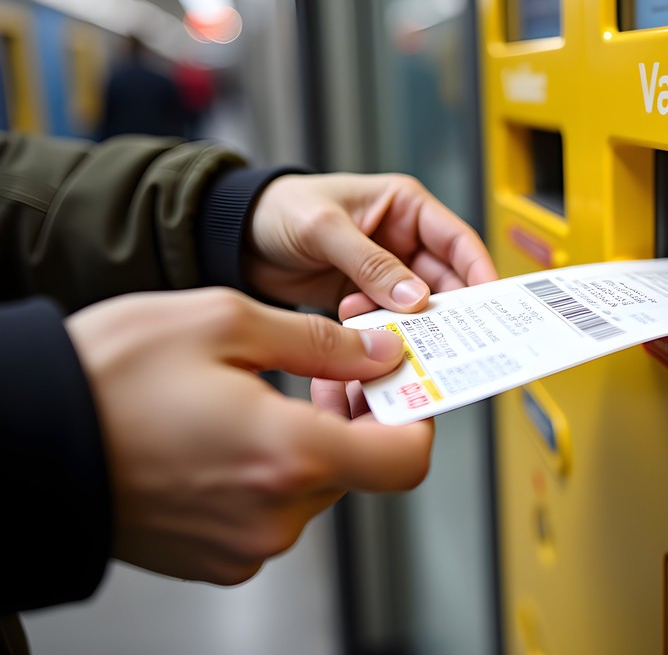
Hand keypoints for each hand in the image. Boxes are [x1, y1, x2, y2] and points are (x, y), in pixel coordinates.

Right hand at [65, 287, 433, 585]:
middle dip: (354, 418)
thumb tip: (380, 353)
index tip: (398, 386)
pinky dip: (269, 472)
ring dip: (307, 441)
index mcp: (288, 455)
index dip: (414, 419)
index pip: (405, 461)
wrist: (23, 438)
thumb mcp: (225, 322)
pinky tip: (229, 433)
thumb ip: (321, 342)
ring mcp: (243, 544)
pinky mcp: (214, 557)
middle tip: (322, 371)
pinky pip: (271, 511)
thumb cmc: (109, 378)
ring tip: (260, 394)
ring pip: (314, 488)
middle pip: (359, 469)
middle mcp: (273, 515)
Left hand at [244, 173, 497, 315]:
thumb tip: (416, 298)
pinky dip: (383, 331)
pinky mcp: (364, 298)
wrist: (234, 235)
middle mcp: (403, 240)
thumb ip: (370, 263)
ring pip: (418, 306)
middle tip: (454, 338)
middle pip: (446, 280)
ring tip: (398, 336)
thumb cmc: (280, 208)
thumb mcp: (325, 228)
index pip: (458, 240)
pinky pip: (388, 320)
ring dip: (410, 323)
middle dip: (449, 308)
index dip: (480, 271)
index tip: (491, 303)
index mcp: (406, 207)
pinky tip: (366, 335)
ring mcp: (385, 272)